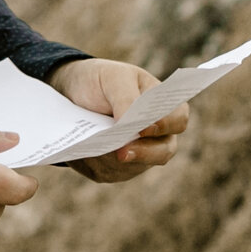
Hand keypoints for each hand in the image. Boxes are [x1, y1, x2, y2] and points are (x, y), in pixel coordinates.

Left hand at [50, 57, 189, 182]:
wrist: (71, 94)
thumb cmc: (101, 81)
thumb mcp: (112, 78)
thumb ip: (125, 98)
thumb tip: (131, 123)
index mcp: (164, 106)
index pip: (178, 119)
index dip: (165, 126)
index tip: (144, 128)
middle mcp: (157, 134)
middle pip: (163, 152)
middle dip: (142, 154)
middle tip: (122, 153)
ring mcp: (139, 153)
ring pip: (135, 166)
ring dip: (114, 158)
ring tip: (94, 146)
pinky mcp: (117, 167)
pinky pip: (111, 172)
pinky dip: (97, 164)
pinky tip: (85, 152)